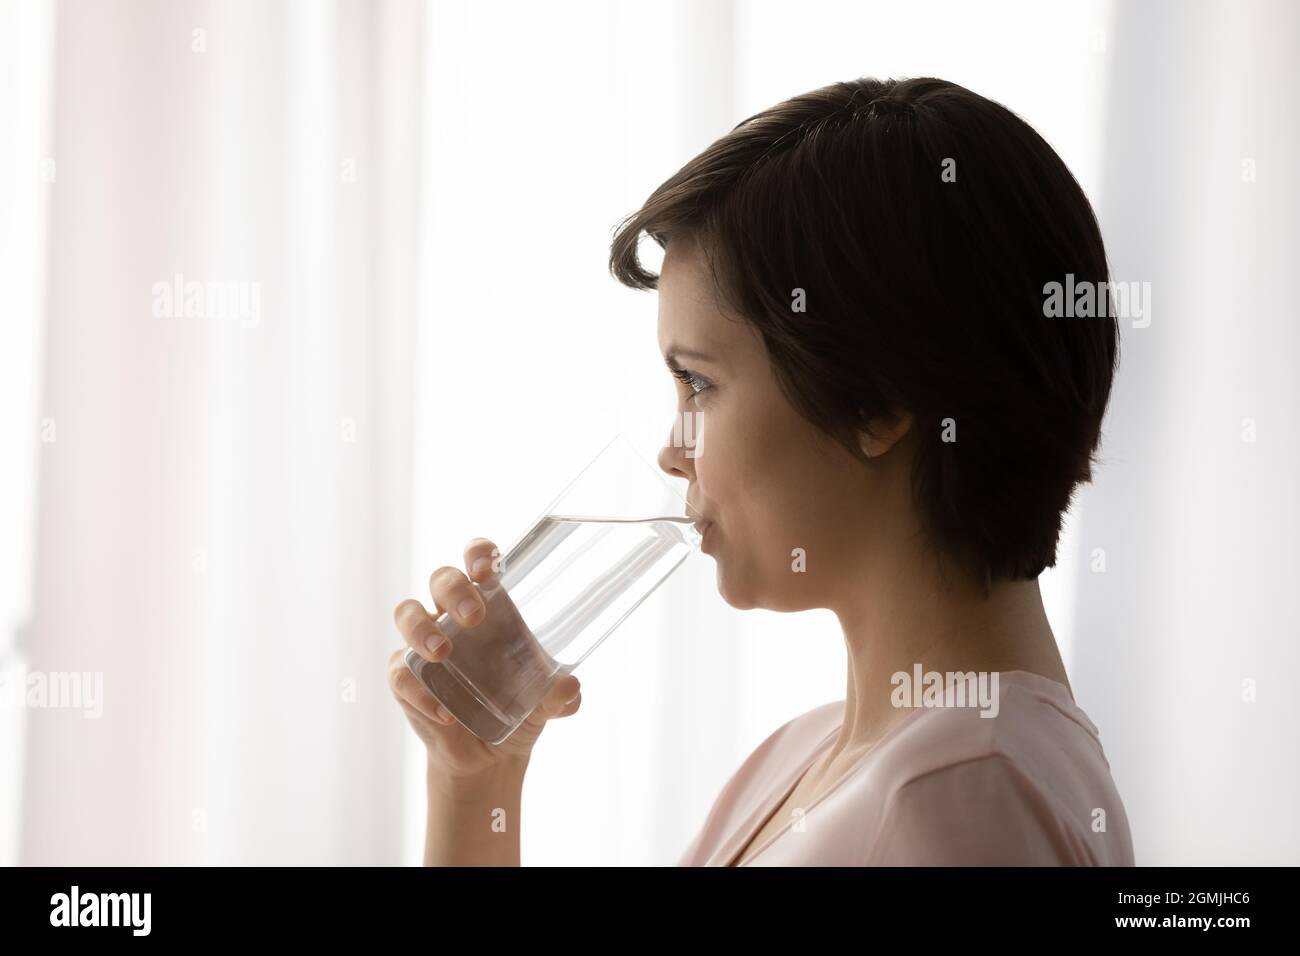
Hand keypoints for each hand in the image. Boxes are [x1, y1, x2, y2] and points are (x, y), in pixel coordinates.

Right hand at [388, 537, 581, 779]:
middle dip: (453, 590)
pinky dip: (419, 691)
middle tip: (473, 617)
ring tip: (442, 654)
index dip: (478, 554)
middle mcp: (454, 616)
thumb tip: (569, 687)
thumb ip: (559, 697)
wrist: (491, 756)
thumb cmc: (521, 708)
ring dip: (421, 628)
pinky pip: (400, 673)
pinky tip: (445, 713)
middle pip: (441, 579)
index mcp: (491, 606)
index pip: (478, 560)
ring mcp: (425, 644)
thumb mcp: (545, 704)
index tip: (487, 570)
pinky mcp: (407, 678)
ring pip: (407, 613)